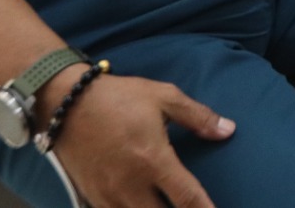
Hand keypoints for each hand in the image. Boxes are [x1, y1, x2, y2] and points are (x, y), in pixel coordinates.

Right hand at [48, 73, 233, 207]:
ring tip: (164, 206)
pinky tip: (140, 206)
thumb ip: (198, 116)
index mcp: (154, 160)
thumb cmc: (118, 97)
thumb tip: (228, 129)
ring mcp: (108, 195)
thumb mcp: (163, 97)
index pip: (187, 199)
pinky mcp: (91, 197)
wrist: (65, 102)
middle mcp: (131, 185)